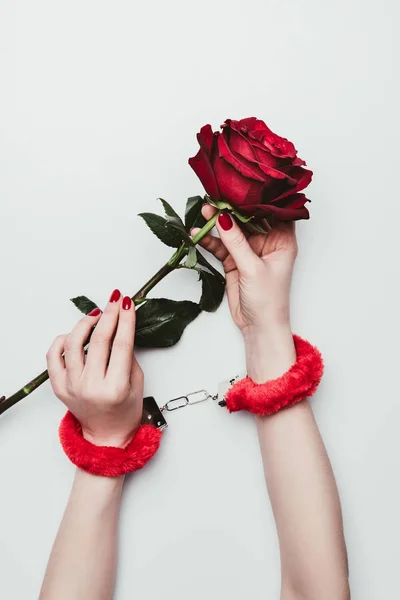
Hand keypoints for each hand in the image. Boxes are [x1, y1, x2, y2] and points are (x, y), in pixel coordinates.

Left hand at [47, 290, 142, 447]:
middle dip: (109, 315)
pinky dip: (62, 340)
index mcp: (116, 388)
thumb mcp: (137, 383)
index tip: (126, 304)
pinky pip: (53, 356)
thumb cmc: (124, 411)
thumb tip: (119, 328)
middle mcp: (92, 387)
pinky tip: (73, 335)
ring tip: (95, 316)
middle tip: (114, 301)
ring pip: (74, 343)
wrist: (106, 436)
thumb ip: (128, 356)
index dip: (125, 320)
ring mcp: (73, 387)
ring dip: (86, 323)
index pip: (122, 344)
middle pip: (99, 340)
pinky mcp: (59, 387)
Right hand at [192, 207, 297, 381]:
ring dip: (216, 223)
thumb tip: (222, 217)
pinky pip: (221, 245)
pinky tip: (198, 233)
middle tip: (215, 196)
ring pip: (231, 231)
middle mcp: (267, 242)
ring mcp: (249, 251)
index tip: (241, 186)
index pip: (272, 211)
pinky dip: (209, 240)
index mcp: (283, 240)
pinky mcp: (235, 261)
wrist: (258, 327)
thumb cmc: (268, 300)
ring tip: (202, 211)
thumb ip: (236, 241)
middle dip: (231, 208)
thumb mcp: (252, 267)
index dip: (258, 198)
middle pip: (248, 218)